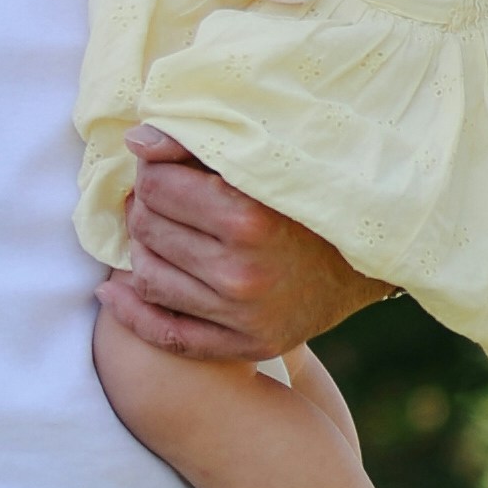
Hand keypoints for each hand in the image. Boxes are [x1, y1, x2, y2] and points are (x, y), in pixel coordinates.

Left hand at [104, 128, 388, 362]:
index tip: (167, 169)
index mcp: (248, 217)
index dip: (154, 172)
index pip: (156, 187)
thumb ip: (199, 145)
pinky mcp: (247, 345)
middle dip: (147, 208)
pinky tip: (114, 291)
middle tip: (164, 199)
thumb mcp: (268, 160)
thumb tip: (136, 143)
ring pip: (147, 277)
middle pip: (147, 230)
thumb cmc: (315, 195)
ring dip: (143, 251)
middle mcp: (242, 272)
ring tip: (162, 234)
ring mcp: (243, 316)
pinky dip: (131, 312)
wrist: (372, 257)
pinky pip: (166, 334)